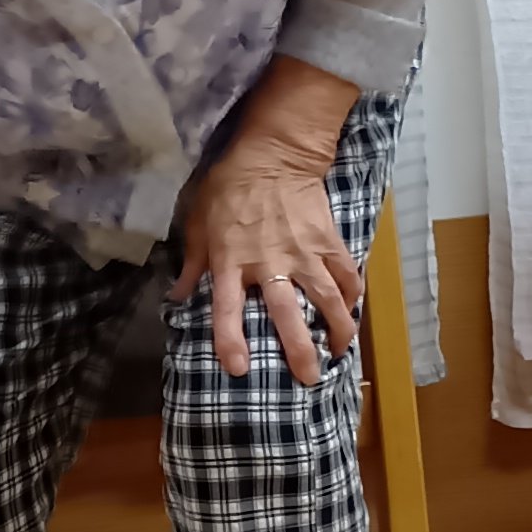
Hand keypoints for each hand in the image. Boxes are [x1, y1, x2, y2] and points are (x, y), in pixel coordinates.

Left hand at [178, 134, 361, 382]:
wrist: (275, 153)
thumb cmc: (229, 186)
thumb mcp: (199, 222)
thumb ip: (193, 263)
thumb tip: (178, 297)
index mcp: (231, 261)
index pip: (228, 310)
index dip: (230, 341)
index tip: (238, 368)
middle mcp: (269, 263)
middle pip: (287, 315)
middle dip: (300, 351)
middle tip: (309, 378)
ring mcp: (304, 253)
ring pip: (327, 299)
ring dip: (338, 328)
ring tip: (341, 351)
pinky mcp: (328, 241)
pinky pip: (346, 274)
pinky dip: (351, 295)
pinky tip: (352, 311)